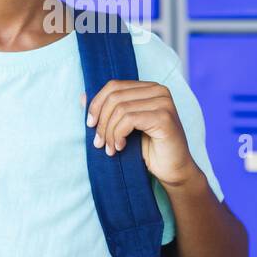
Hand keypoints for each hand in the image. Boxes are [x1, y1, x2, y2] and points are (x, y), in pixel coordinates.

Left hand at [83, 80, 201, 189]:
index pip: (114, 86)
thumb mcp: (124, 126)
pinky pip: (129, 119)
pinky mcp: (164, 118)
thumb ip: (107, 110)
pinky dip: (118, 135)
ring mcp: (164, 102)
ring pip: (120, 109)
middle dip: (101, 121)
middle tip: (99, 142)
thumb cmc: (149, 149)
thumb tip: (82, 96)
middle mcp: (159, 90)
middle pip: (115, 96)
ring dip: (109, 132)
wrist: (173, 171)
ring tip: (109, 149)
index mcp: (149, 88)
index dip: (96, 104)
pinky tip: (120, 147)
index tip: (90, 125)